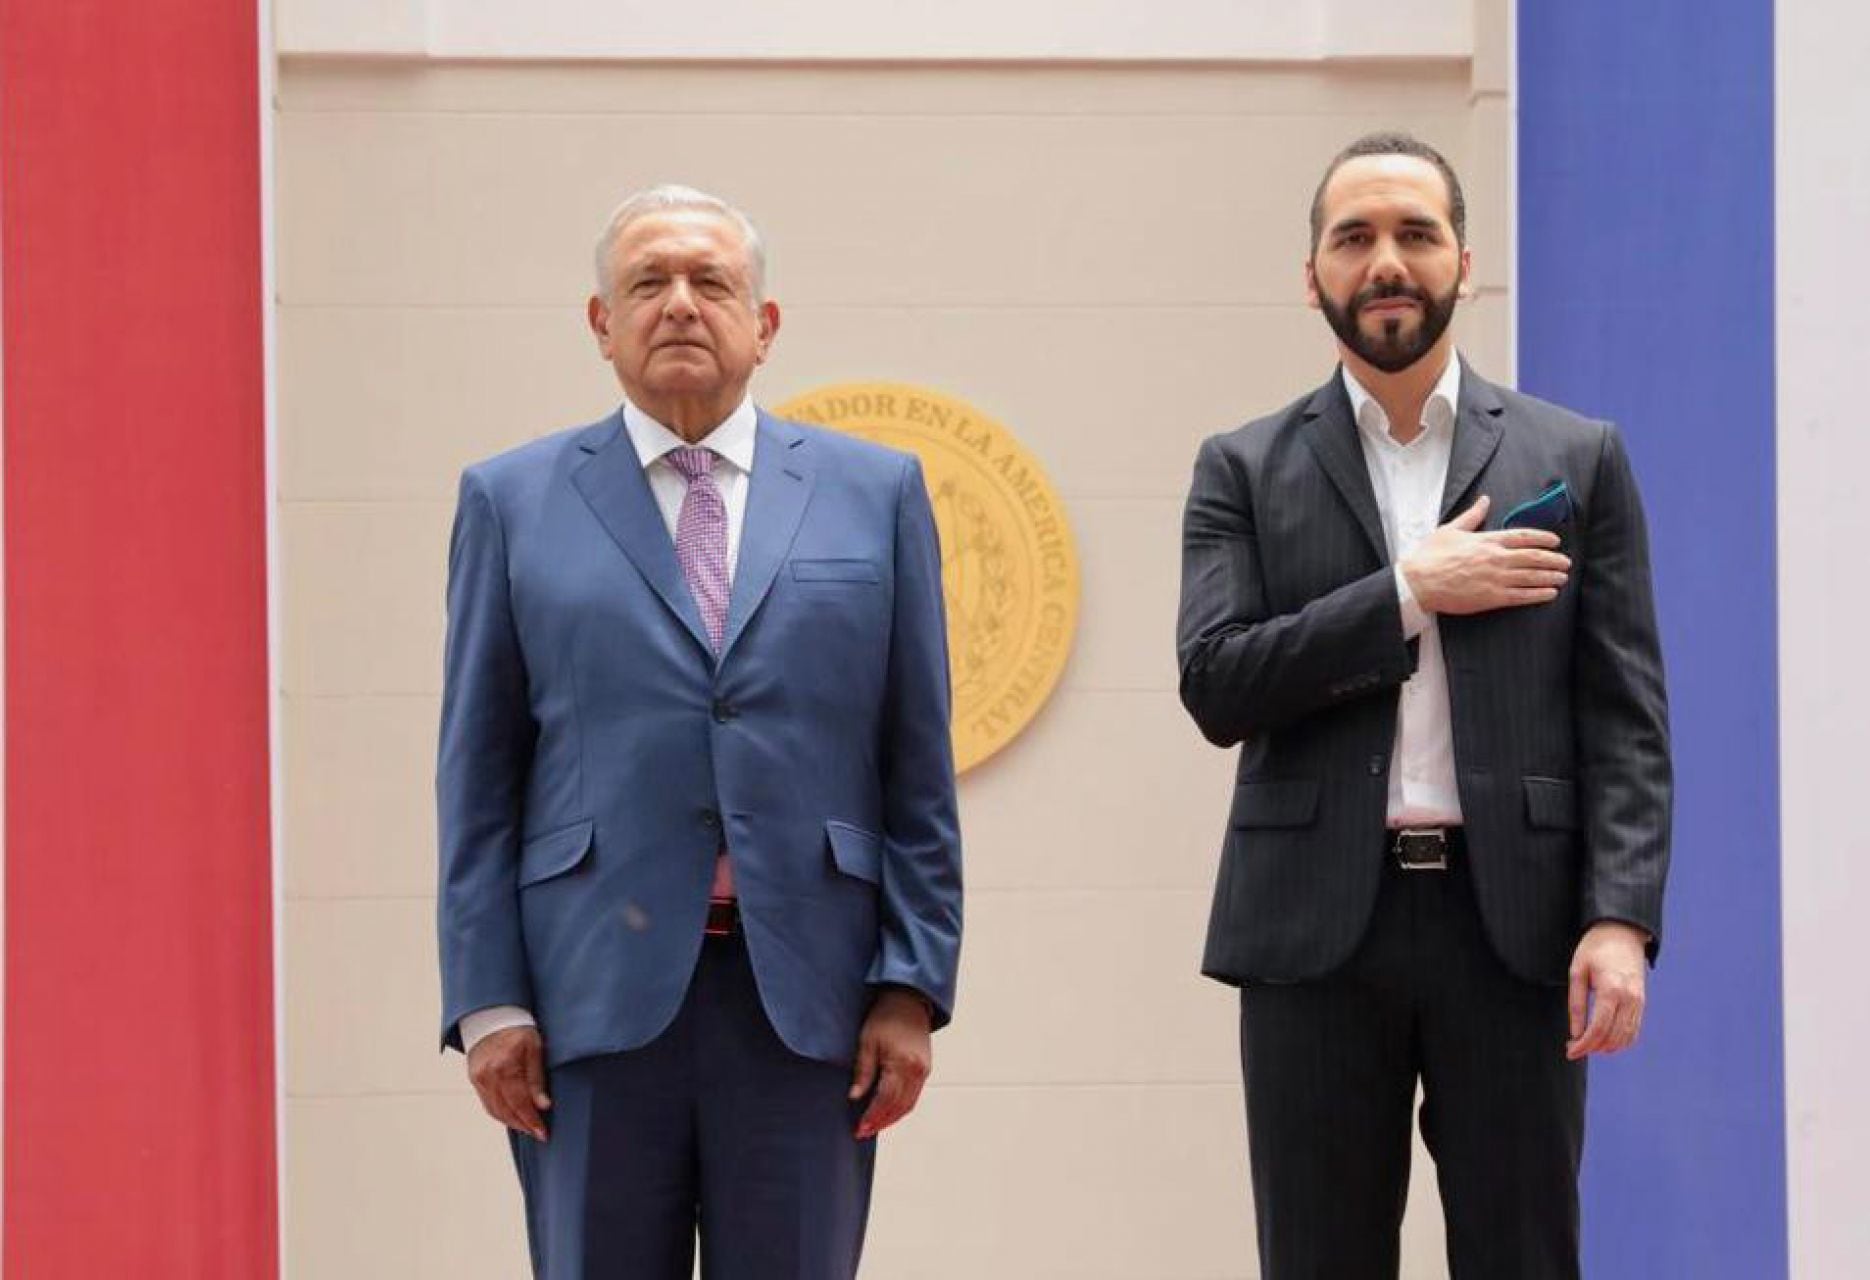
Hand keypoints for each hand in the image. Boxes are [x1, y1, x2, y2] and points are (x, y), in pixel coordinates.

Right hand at [467, 1026, 551, 1140]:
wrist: (492, 1015)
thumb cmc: (518, 1028)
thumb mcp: (535, 1048)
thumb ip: (537, 1078)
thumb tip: (543, 1106)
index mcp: (504, 1066)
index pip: (520, 1103)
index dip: (532, 1121)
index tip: (543, 1133)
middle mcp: (488, 1076)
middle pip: (506, 1111)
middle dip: (523, 1125)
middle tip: (538, 1133)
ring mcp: (478, 1078)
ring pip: (495, 1110)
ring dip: (512, 1122)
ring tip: (528, 1127)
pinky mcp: (474, 1079)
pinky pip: (487, 1103)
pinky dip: (500, 1112)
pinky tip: (513, 1115)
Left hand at [849, 989, 932, 1139]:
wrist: (908, 1000)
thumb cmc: (885, 1017)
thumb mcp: (868, 1042)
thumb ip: (863, 1071)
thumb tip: (855, 1097)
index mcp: (902, 1063)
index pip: (885, 1099)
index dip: (872, 1116)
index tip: (859, 1128)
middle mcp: (917, 1071)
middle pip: (898, 1107)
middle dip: (880, 1122)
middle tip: (863, 1132)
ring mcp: (924, 1071)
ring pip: (908, 1105)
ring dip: (891, 1119)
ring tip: (874, 1126)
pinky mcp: (926, 1069)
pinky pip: (914, 1096)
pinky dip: (901, 1108)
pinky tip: (888, 1112)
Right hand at [1399, 496, 1570, 615]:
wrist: (1418, 582)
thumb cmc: (1429, 556)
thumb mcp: (1450, 530)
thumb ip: (1472, 516)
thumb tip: (1485, 500)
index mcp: (1487, 540)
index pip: (1523, 536)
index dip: (1543, 538)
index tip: (1555, 541)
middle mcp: (1495, 558)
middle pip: (1533, 557)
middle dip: (1553, 559)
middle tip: (1565, 562)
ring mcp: (1495, 578)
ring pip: (1532, 576)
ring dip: (1550, 576)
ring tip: (1562, 577)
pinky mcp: (1491, 597)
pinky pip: (1522, 596)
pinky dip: (1539, 594)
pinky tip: (1550, 594)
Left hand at [1566, 922, 1649, 1058]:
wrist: (1621, 933)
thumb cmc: (1594, 949)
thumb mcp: (1577, 972)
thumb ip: (1576, 1004)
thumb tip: (1575, 1033)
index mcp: (1611, 989)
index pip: (1598, 1028)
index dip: (1584, 1045)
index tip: (1570, 1051)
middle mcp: (1629, 999)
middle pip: (1612, 1037)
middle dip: (1591, 1048)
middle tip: (1573, 1048)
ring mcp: (1639, 1002)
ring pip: (1625, 1038)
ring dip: (1606, 1047)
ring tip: (1586, 1045)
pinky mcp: (1642, 1002)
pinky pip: (1634, 1030)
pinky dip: (1620, 1041)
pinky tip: (1604, 1041)